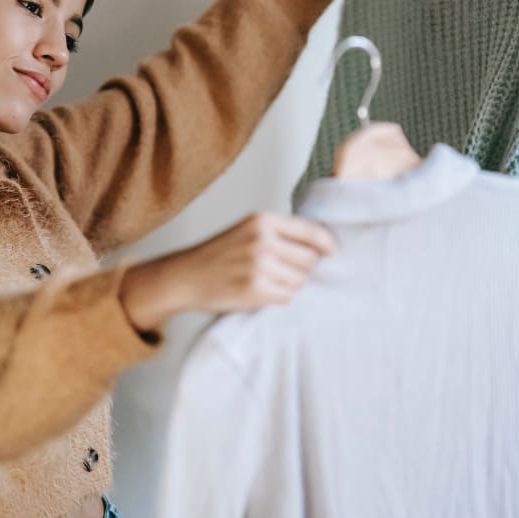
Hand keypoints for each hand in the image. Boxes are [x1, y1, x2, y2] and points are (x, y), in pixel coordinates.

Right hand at [119, 213, 334, 332]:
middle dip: (303, 268)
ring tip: (271, 282)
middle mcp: (262, 240)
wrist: (185, 276)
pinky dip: (280, 297)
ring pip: (300, 280)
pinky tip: (264, 293)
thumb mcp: (246, 230)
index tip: (333, 253)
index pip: (311, 232)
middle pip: (309, 259)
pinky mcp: (254, 289)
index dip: (327, 245)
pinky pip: (287, 297)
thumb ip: (279, 233)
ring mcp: (258, 265)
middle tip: (285, 272)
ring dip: (291, 285)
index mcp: (262, 220)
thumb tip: (320, 244)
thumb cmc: (218, 255)